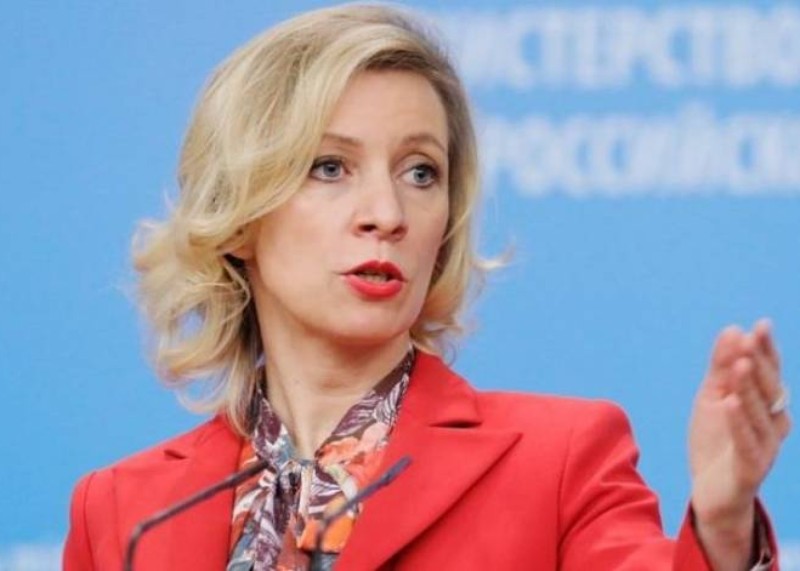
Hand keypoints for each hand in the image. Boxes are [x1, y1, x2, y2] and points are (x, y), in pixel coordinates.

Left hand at [688, 320, 790, 569]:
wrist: (710, 491)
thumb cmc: (716, 440)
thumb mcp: (712, 397)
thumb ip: (721, 367)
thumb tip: (733, 329)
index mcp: (765, 406)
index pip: (769, 374)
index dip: (766, 351)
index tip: (760, 325)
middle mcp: (772, 425)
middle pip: (769, 391)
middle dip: (760, 364)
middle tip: (750, 340)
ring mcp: (764, 447)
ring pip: (759, 414)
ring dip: (749, 389)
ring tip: (739, 364)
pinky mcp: (751, 469)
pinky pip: (746, 443)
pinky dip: (738, 422)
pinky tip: (729, 402)